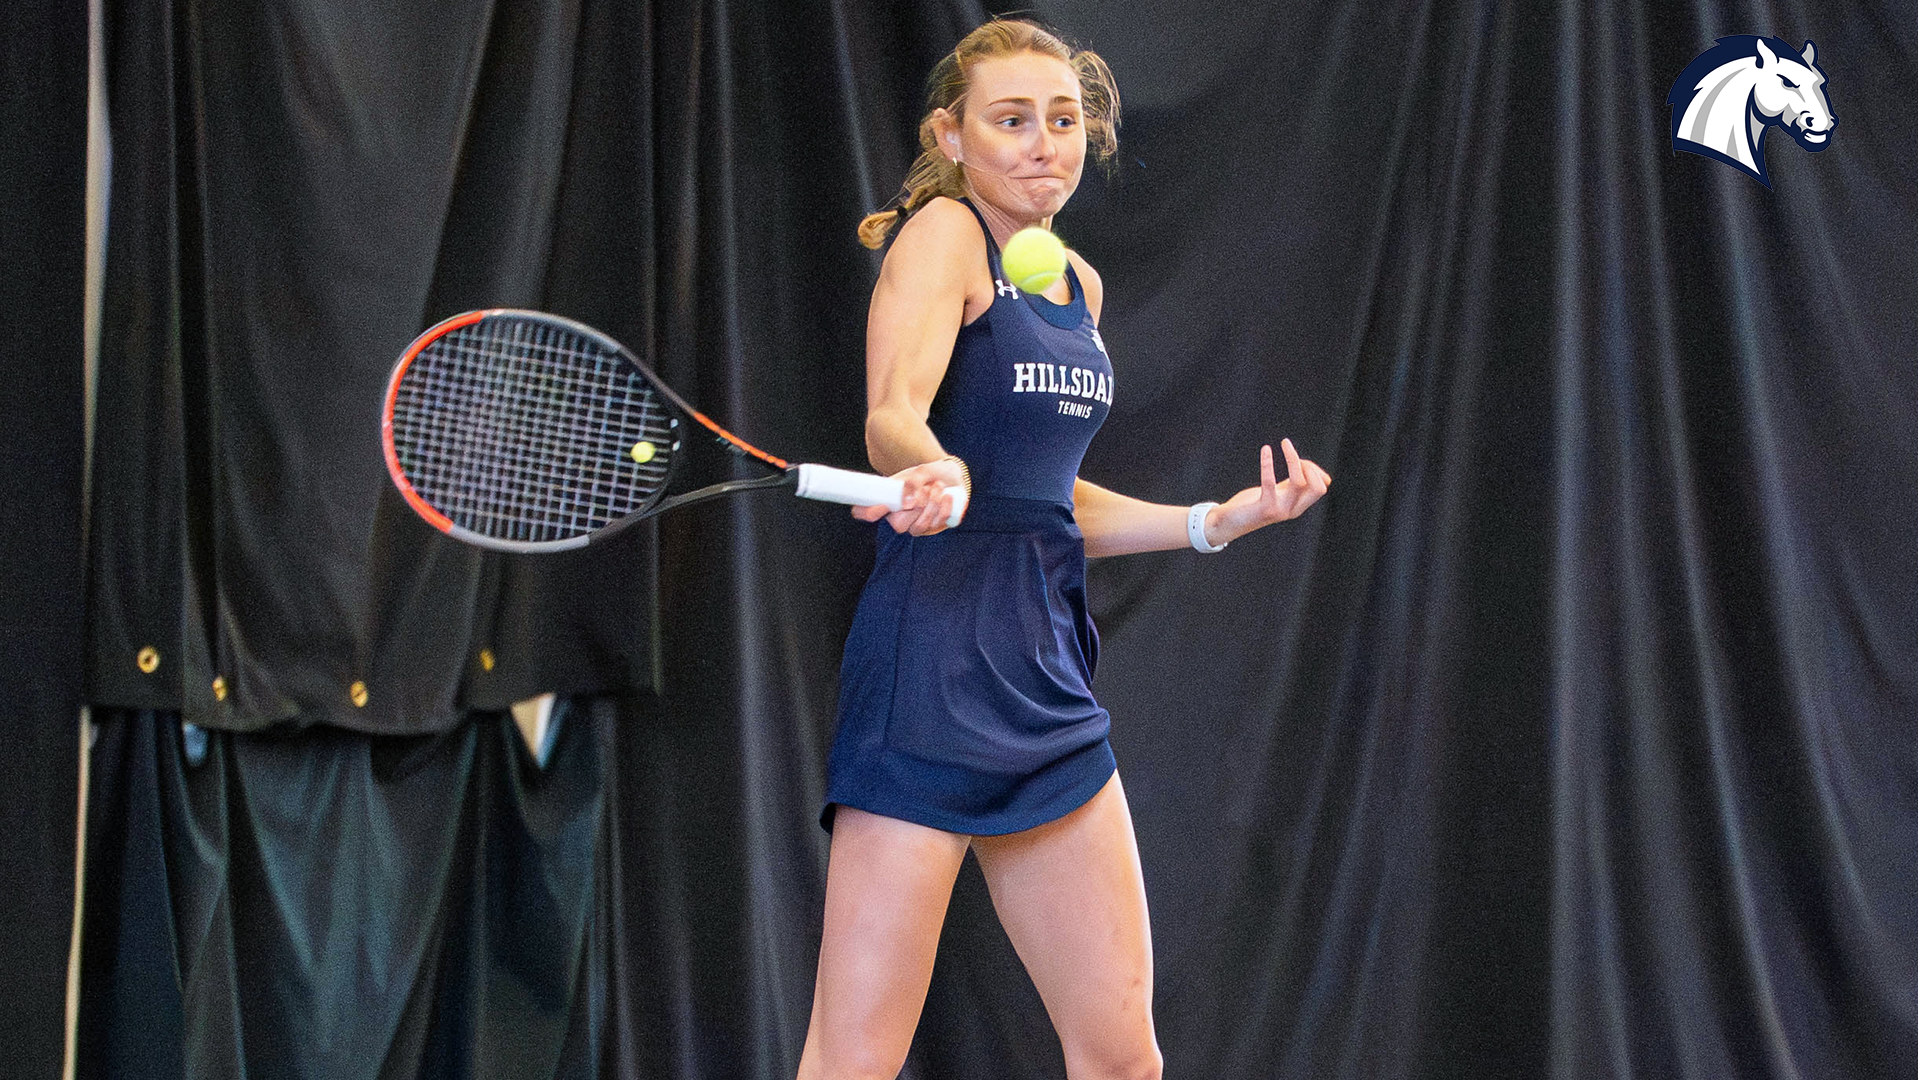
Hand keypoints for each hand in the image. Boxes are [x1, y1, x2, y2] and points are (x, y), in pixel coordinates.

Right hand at [850, 455, 967, 535]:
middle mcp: (899, 517)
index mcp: (889, 501)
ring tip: (938, 486)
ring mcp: (916, 525)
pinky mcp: (933, 527)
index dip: (868, 512)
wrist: (951, 476)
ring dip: (931, 505)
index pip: (868, 512)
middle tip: (926, 489)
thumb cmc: (929, 473)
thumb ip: (911, 483)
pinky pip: (936, 525)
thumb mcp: (920, 472)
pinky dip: (943, 509)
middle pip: (898, 525)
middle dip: (915, 508)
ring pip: (919, 527)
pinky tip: (947, 496)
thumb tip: (906, 504)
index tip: (881, 505)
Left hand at [1206, 439, 1330, 544]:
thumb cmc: (1252, 505)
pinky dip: (1268, 463)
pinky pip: (1269, 482)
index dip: (1314, 470)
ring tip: (1285, 443)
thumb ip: (1290, 484)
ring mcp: (1280, 511)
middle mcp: (1293, 510)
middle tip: (1291, 455)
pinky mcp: (1264, 509)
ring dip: (1294, 459)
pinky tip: (1265, 449)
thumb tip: (1303, 466)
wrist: (1229, 524)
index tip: (1298, 461)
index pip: (1321, 487)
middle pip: (1318, 488)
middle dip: (1310, 467)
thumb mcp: (1277, 494)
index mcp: (1298, 506)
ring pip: (1299, 482)